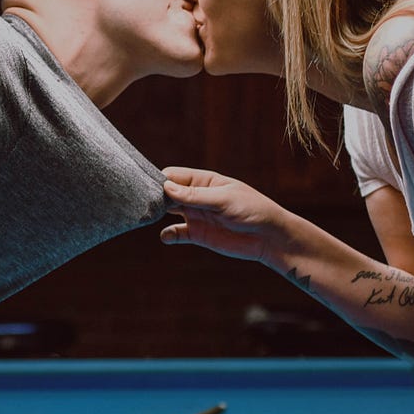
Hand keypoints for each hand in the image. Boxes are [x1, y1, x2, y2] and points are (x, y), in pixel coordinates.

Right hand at [159, 166, 291, 264]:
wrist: (270, 237)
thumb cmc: (253, 210)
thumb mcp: (224, 199)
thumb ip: (195, 195)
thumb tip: (166, 187)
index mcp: (203, 180)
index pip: (173, 176)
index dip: (158, 180)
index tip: (146, 189)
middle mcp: (196, 196)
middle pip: (166, 193)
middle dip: (154, 197)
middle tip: (143, 205)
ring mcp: (196, 215)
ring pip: (168, 212)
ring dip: (157, 214)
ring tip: (147, 217)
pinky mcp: (198, 234)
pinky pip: (176, 234)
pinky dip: (168, 235)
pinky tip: (167, 236)